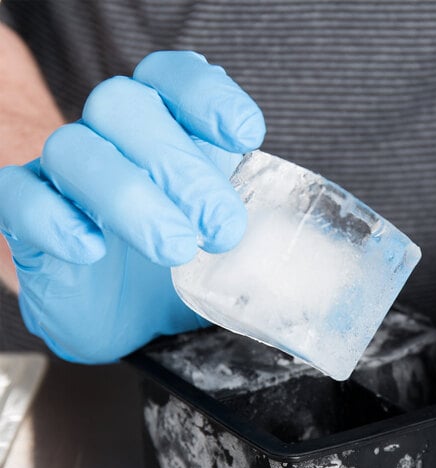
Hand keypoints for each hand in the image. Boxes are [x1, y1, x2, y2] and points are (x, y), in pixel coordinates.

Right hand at [0, 51, 264, 361]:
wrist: (122, 317)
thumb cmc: (176, 274)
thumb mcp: (225, 253)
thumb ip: (256, 239)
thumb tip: (305, 260)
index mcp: (165, 136)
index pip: (173, 79)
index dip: (205, 94)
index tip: (245, 134)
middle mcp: (113, 143)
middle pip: (126, 108)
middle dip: (180, 166)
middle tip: (222, 228)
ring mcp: (65, 178)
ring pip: (77, 150)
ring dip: (131, 197)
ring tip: (175, 249)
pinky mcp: (27, 216)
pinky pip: (19, 196)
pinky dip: (55, 220)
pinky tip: (90, 250)